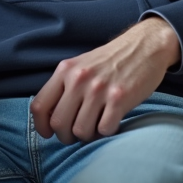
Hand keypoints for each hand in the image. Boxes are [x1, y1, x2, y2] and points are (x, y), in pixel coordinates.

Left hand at [30, 17, 181, 143]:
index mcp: (65, 70)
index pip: (39, 106)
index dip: (40, 126)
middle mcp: (79, 79)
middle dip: (65, 136)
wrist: (144, 46)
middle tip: (76, 133)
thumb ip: (63, 87)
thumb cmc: (110, 61)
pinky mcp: (120, 98)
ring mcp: (99, 89)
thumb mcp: (79, 66)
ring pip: (81, 131)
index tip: (49, 133)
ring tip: (95, 125)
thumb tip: (49, 118)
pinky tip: (110, 121)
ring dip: (88, 136)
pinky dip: (106, 132)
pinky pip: (104, 130)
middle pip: (58, 124)